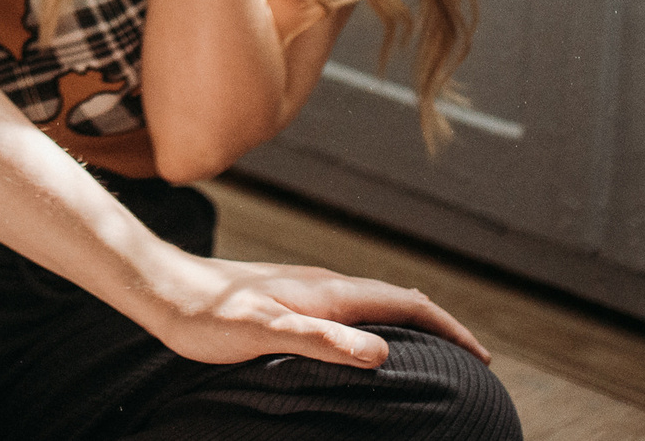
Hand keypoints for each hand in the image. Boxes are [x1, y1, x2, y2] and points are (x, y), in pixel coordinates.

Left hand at [156, 254, 491, 367]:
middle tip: (472, 360)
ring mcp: (306, 288)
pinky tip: (364, 340)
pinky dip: (378, 324)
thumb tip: (382, 353)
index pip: (407, 303)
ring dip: (410, 324)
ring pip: (375, 303)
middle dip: (440, 326)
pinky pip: (351, 309)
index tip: (482, 360)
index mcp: (329, 291)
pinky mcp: (288, 297)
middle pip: (399, 300)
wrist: (161, 289)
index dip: (449, 330)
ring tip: (432, 351)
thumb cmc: (207, 317)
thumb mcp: (264, 333)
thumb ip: (321, 340)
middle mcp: (324, 283)